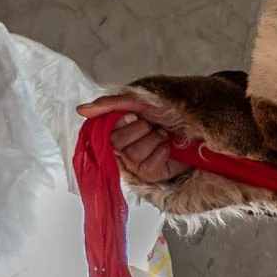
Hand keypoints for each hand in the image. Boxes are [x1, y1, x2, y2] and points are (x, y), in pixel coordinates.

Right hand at [77, 95, 191, 183]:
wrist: (195, 126)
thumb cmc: (169, 114)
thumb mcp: (139, 102)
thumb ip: (110, 104)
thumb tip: (81, 110)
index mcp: (117, 130)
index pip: (104, 130)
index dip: (123, 122)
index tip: (135, 116)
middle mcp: (123, 148)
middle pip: (117, 143)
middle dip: (141, 130)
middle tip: (153, 126)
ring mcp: (135, 163)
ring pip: (133, 154)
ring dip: (154, 141)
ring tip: (163, 136)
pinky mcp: (150, 175)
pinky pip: (148, 166)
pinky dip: (162, 152)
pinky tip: (168, 148)